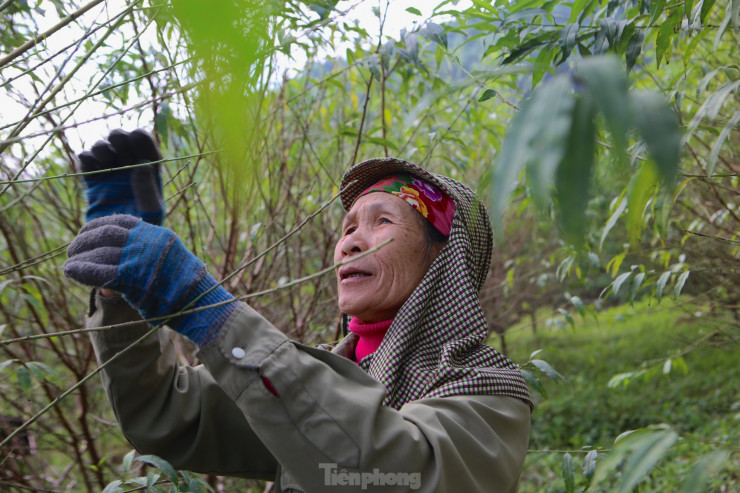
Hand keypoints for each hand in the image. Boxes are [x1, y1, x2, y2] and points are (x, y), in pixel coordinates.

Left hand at [64, 214, 234, 345]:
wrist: (200, 302)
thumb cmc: (185, 286)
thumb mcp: (168, 259)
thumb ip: (145, 254)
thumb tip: (118, 257)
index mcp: (156, 234)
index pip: (120, 221)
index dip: (98, 225)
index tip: (86, 231)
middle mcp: (146, 242)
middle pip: (105, 233)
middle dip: (84, 240)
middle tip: (72, 249)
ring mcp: (139, 259)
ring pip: (99, 252)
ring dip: (79, 257)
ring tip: (69, 263)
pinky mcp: (132, 279)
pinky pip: (99, 272)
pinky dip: (81, 271)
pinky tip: (70, 271)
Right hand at [79, 129, 164, 224]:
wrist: (116, 246)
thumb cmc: (142, 231)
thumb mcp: (150, 211)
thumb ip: (147, 189)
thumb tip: (142, 162)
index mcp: (149, 174)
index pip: (147, 149)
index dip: (141, 138)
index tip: (136, 135)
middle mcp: (130, 170)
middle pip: (123, 143)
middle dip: (119, 137)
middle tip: (117, 141)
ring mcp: (110, 174)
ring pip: (104, 148)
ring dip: (102, 147)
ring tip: (104, 159)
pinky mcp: (93, 182)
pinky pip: (86, 162)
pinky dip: (86, 157)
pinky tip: (90, 163)